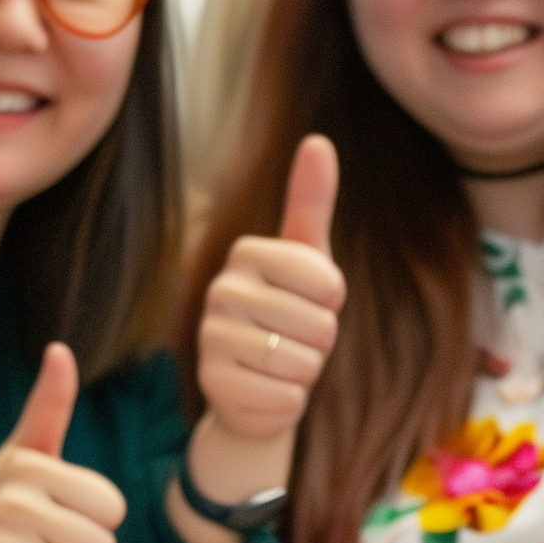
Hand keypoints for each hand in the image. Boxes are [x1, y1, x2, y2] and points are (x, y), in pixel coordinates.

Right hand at [183, 135, 344, 529]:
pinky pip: (285, 398)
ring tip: (282, 365)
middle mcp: (220, 290)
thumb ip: (310, 202)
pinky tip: (268, 391)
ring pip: (302, 363)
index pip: (328, 282)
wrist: (254, 387)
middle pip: (318, 325)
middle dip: (320, 342)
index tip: (311, 303)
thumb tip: (317, 140)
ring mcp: (210, 338)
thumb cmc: (289, 316)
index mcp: (246, 254)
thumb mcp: (308, 260)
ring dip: (305, 372)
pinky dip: (289, 402)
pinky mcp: (212, 384)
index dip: (333, 303)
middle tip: (294, 340)